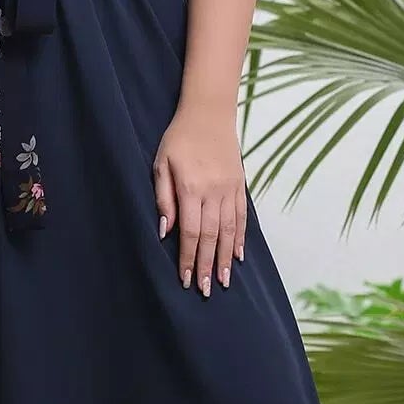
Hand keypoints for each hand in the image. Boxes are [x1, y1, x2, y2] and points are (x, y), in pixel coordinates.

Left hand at [153, 104, 247, 296]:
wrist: (209, 113)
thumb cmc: (178, 139)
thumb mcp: (161, 164)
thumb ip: (164, 198)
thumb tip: (165, 231)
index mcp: (191, 189)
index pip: (191, 233)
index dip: (190, 259)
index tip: (188, 280)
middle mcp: (213, 192)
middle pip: (212, 237)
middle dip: (209, 266)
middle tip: (207, 290)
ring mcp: (229, 189)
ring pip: (229, 231)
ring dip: (227, 258)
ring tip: (225, 281)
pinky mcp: (239, 185)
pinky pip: (241, 217)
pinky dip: (240, 237)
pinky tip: (239, 255)